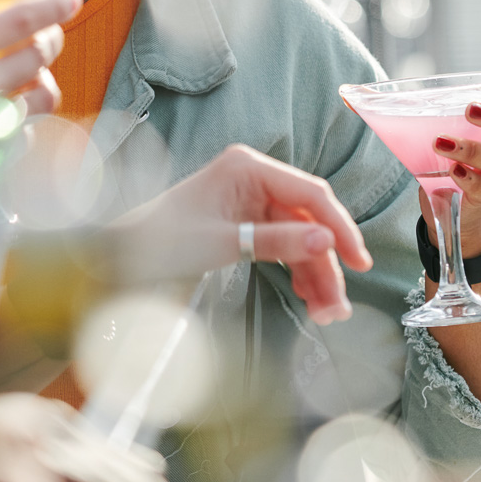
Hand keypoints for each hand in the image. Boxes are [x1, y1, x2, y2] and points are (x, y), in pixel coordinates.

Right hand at [0, 0, 78, 222]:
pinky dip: (22, 123)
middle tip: (43, 36)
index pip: (20, 21)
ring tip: (28, 78)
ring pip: (43, 96)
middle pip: (40, 55)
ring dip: (42, 83)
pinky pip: (24, 134)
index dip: (52, 5)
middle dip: (50, 40)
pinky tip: (3, 120)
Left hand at [111, 144, 373, 324]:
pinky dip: (296, 272)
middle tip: (339, 307)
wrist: (122, 256)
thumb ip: (278, 242)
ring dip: (315, 275)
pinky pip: (283, 245)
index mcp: (248, 167)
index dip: (339, 228)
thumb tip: (327, 242)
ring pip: (300, 237)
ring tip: (325, 314)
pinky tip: (306, 299)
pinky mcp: (246, 222)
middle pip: (309, 219)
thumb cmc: (163, 241)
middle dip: (326, 264)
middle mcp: (254, 178)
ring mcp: (250, 200)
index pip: (311, 193)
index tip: (359, 262)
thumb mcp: (225, 243)